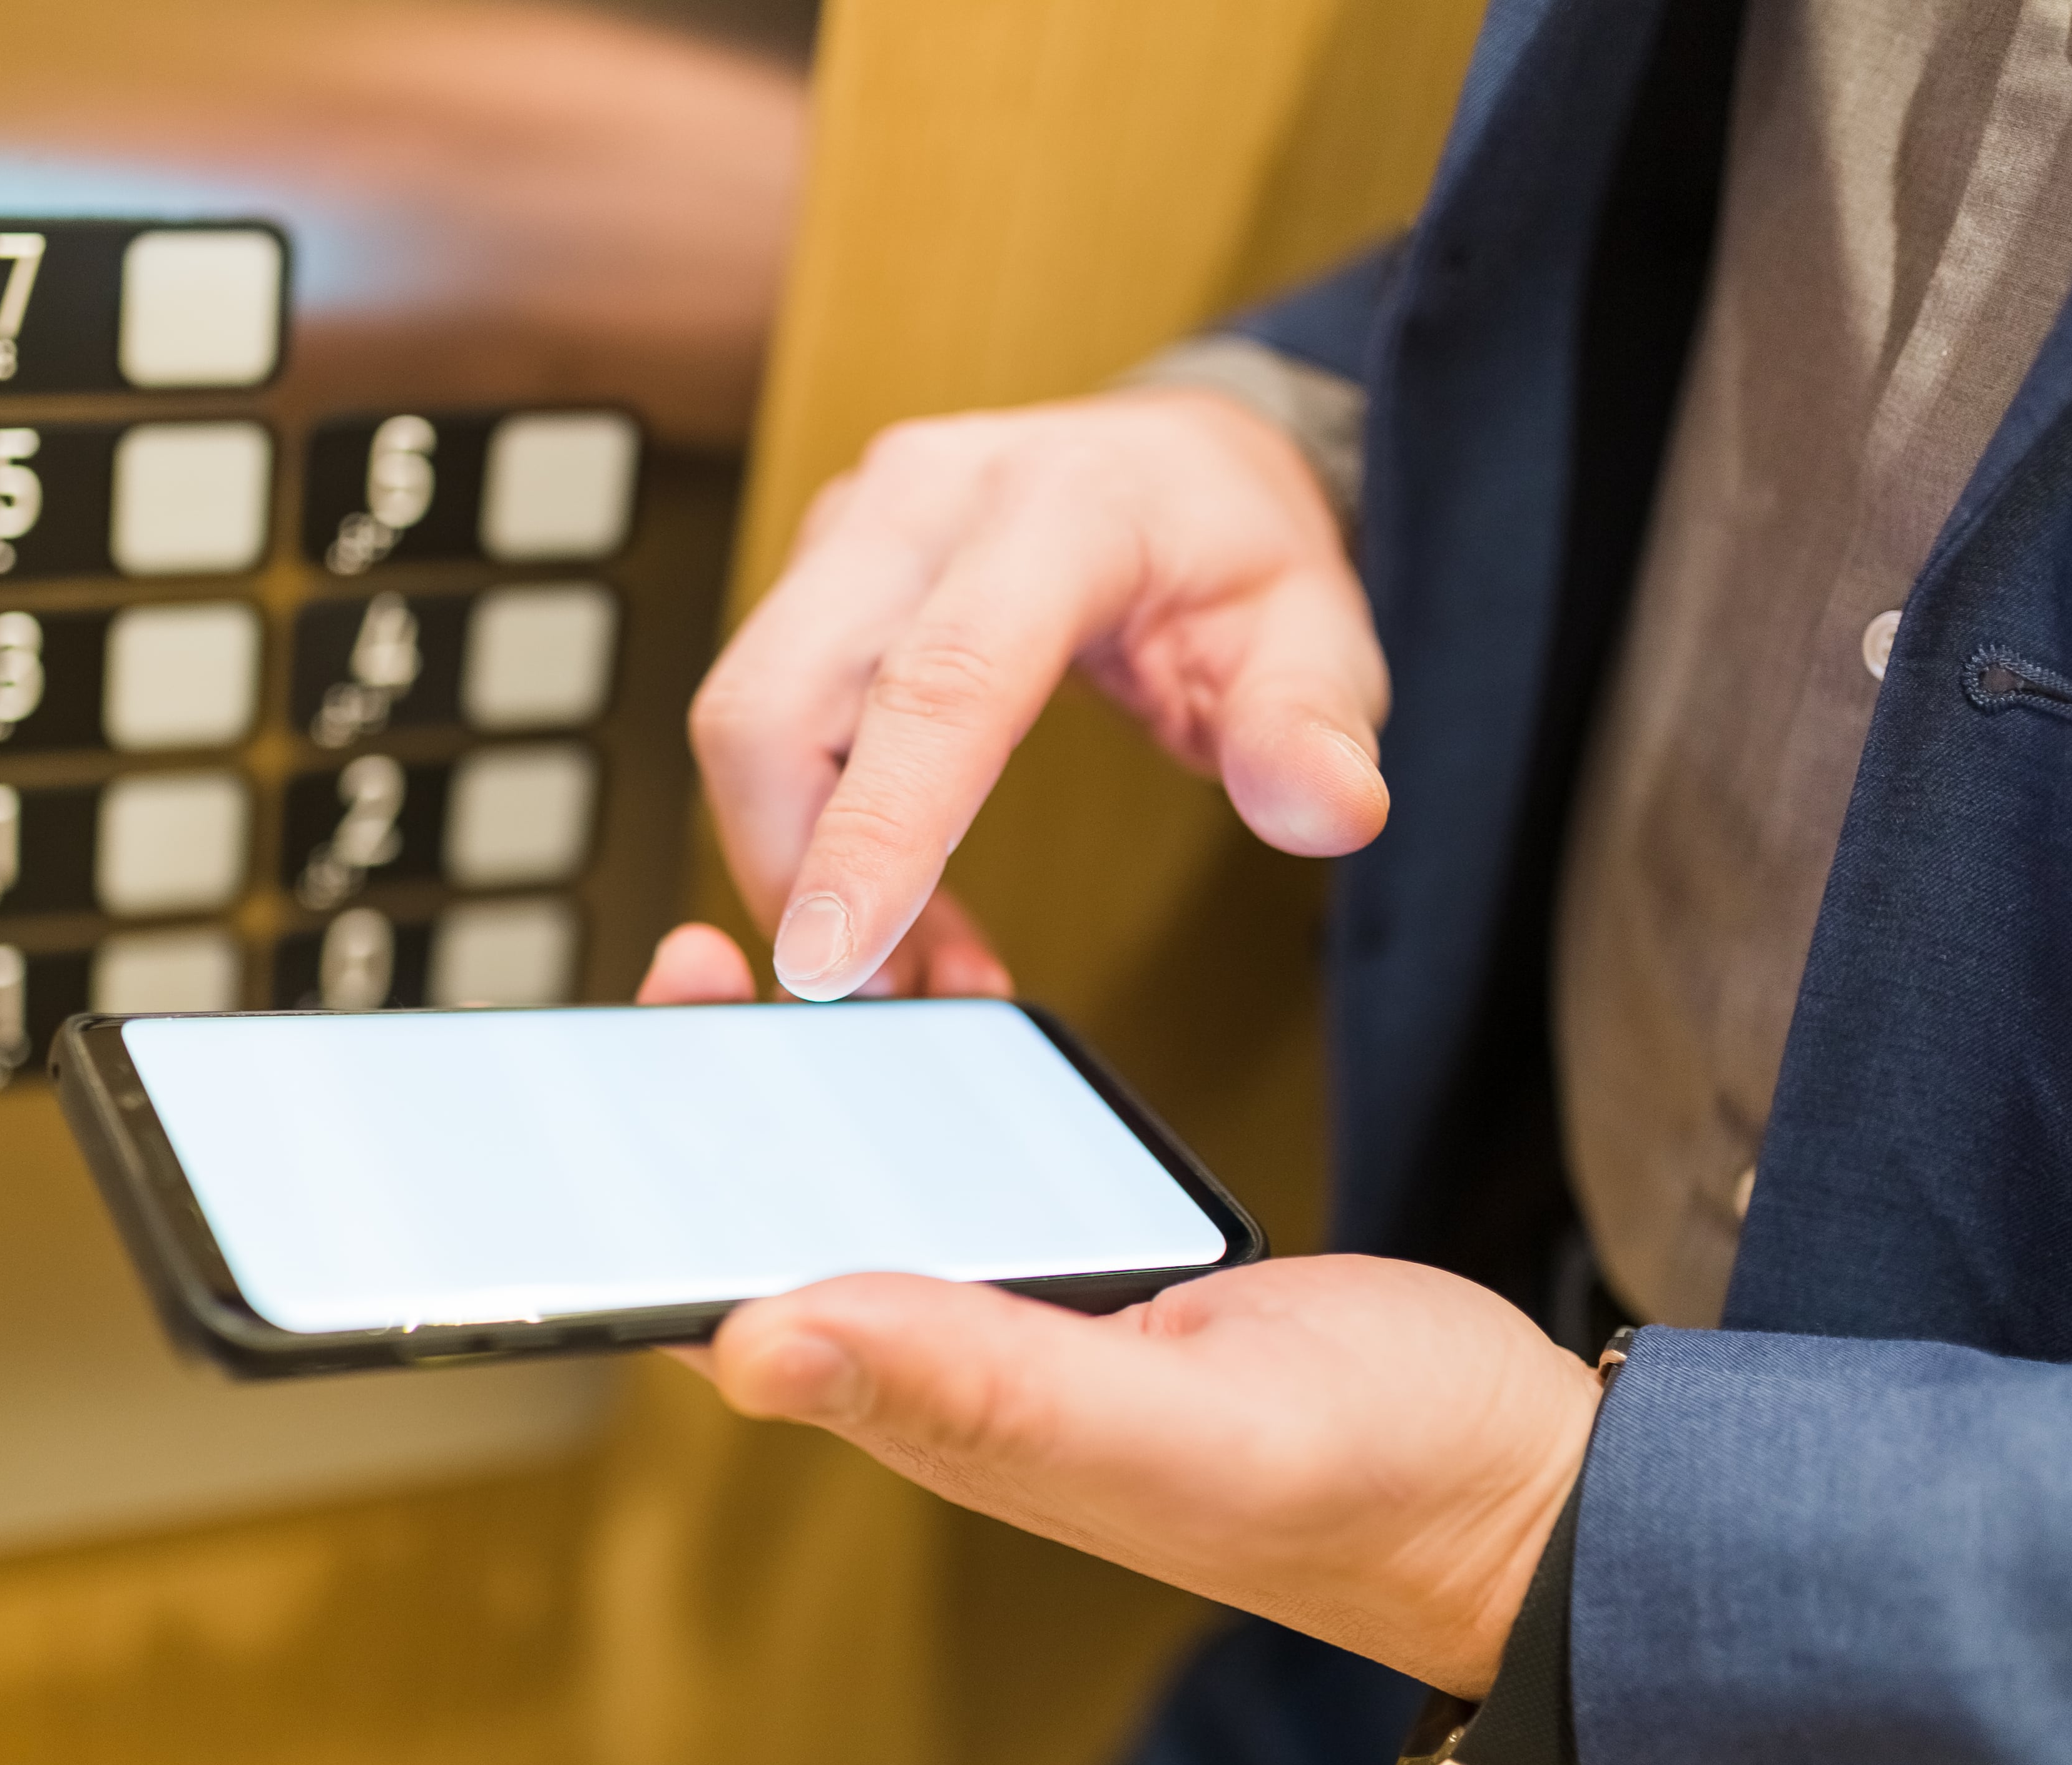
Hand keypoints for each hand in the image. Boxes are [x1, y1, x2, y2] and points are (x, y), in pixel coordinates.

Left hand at [632, 925, 1591, 1697]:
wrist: (1527, 1490)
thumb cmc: (1376, 1484)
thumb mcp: (1174, 1426)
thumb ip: (981, 1387)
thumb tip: (752, 1346)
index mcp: (951, 1418)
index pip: (735, 1321)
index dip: (645, 1218)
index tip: (608, 1080)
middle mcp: (965, 1371)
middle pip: (782, 1242)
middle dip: (706, 1119)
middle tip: (689, 968)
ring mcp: (1032, 1321)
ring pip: (872, 1203)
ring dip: (807, 1096)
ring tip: (769, 969)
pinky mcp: (1101, 1276)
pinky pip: (977, 1185)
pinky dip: (934, 1097)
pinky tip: (940, 1015)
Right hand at [691, 387, 1386, 1001]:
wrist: (1177, 460)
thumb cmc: (1233, 553)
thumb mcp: (1317, 634)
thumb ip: (1311, 726)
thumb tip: (1326, 812)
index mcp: (1056, 507)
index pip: (938, 686)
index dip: (875, 833)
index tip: (830, 964)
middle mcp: (923, 500)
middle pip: (776, 705)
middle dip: (797, 873)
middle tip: (886, 998)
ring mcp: (850, 531)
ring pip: (745, 722)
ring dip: (799, 868)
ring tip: (913, 966)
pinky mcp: (813, 574)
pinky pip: (765, 723)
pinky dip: (808, 836)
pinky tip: (897, 906)